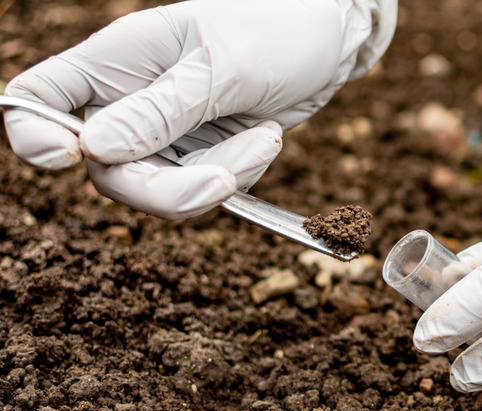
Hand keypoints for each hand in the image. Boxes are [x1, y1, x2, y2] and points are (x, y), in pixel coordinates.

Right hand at [3, 0, 394, 218]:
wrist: (325, 41)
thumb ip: (160, 112)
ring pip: (162, 190)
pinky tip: (265, 137)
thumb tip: (94, 150)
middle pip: (110, 170)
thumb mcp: (219, 69)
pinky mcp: (200, 153)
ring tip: (264, 138)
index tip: (68, 159)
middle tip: (222, 182)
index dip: (35, 134)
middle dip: (167, 188)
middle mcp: (131, 100)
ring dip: (219, 176)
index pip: (40, 98)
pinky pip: (204, 188)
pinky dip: (240, 173)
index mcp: (116, 60)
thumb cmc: (272, 30)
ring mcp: (166, 132)